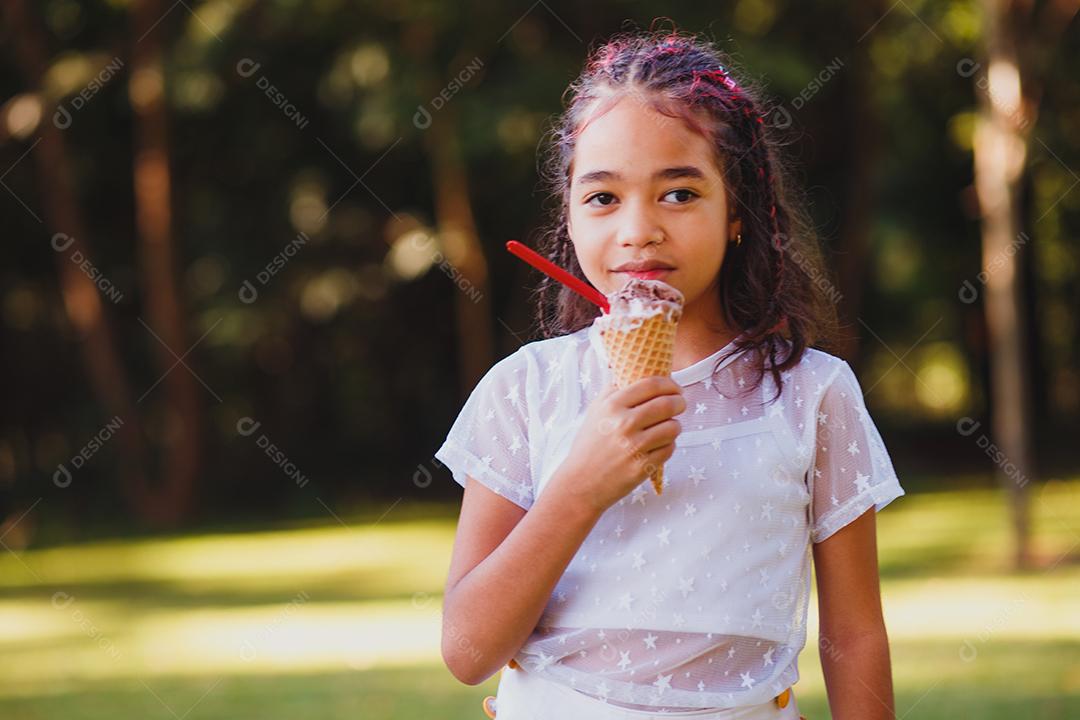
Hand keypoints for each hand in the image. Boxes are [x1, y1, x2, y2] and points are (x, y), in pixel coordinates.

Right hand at [551, 376, 685, 515]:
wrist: (581, 483)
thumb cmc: (589, 445)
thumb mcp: (595, 412)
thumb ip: (613, 390)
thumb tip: (634, 370)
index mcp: (612, 405)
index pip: (651, 385)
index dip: (669, 384)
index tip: (674, 388)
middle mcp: (623, 424)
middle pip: (667, 404)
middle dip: (679, 403)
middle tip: (680, 404)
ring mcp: (634, 446)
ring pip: (673, 427)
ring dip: (675, 426)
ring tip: (668, 428)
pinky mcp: (642, 467)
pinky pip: (669, 449)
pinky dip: (668, 446)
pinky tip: (659, 445)